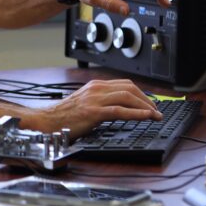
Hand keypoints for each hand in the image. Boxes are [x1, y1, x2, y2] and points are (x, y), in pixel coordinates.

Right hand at [25, 79, 161, 136]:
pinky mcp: (94, 112)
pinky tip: (145, 117)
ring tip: (155, 116)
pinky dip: (136, 113)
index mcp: (96, 86)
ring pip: (128, 97)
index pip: (125, 84)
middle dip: (147, 99)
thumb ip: (100, 101)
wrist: (48, 121)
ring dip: (145, 106)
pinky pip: (120, 110)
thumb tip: (119, 107)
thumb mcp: (85, 103)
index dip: (142, 94)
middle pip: (130, 88)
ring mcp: (95, 99)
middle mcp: (97, 89)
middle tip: (156, 111)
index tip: (150, 104)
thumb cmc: (64, 116)